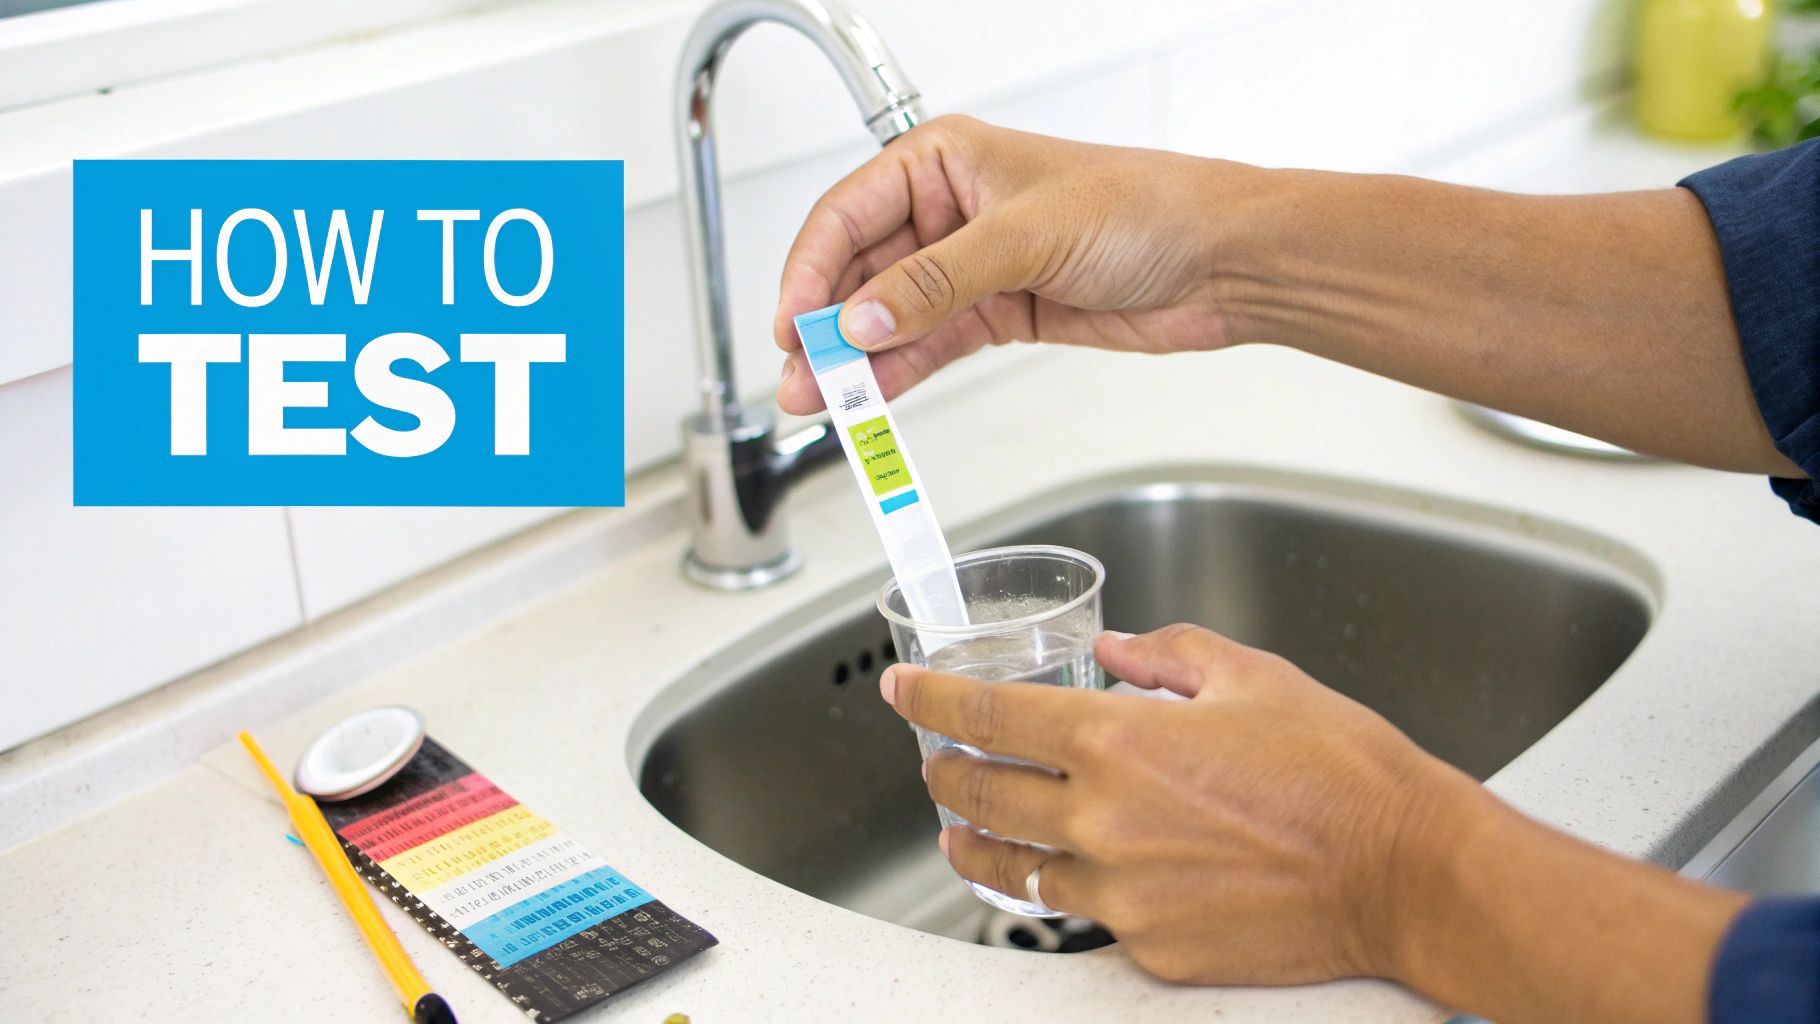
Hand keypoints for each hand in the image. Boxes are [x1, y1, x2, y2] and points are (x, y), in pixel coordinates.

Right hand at [773, 115, 1244, 412]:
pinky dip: (899, 372)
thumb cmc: (1144, 208)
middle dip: (826, 326)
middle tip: (802, 377)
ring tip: (822, 401)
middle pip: (860, 271)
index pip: (849, 214)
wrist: (1219, 262)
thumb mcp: (1025, 236)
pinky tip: (870, 396)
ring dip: (855, 359)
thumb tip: (862, 318)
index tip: (793, 324)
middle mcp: (949, 210)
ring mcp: (971, 265)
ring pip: (889, 316)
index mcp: (945, 160)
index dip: (811, 270)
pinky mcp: (997, 312)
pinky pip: (929, 344)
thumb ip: (935, 281)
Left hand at [879, 623, 1475, 984]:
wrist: (1407, 875)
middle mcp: (1104, 820)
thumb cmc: (1345, 776)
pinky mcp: (1151, 949)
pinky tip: (1072, 875)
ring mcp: (1123, 895)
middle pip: (980, 799)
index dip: (931, 699)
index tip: (905, 690)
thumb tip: (1119, 651)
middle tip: (938, 762)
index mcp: (1120, 739)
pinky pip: (1084, 916)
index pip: (988, 716)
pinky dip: (1068, 890)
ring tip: (967, 838)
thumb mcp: (1253, 677)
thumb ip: (1167, 656)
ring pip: (1013, 871)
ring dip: (978, 848)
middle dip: (944, 775)